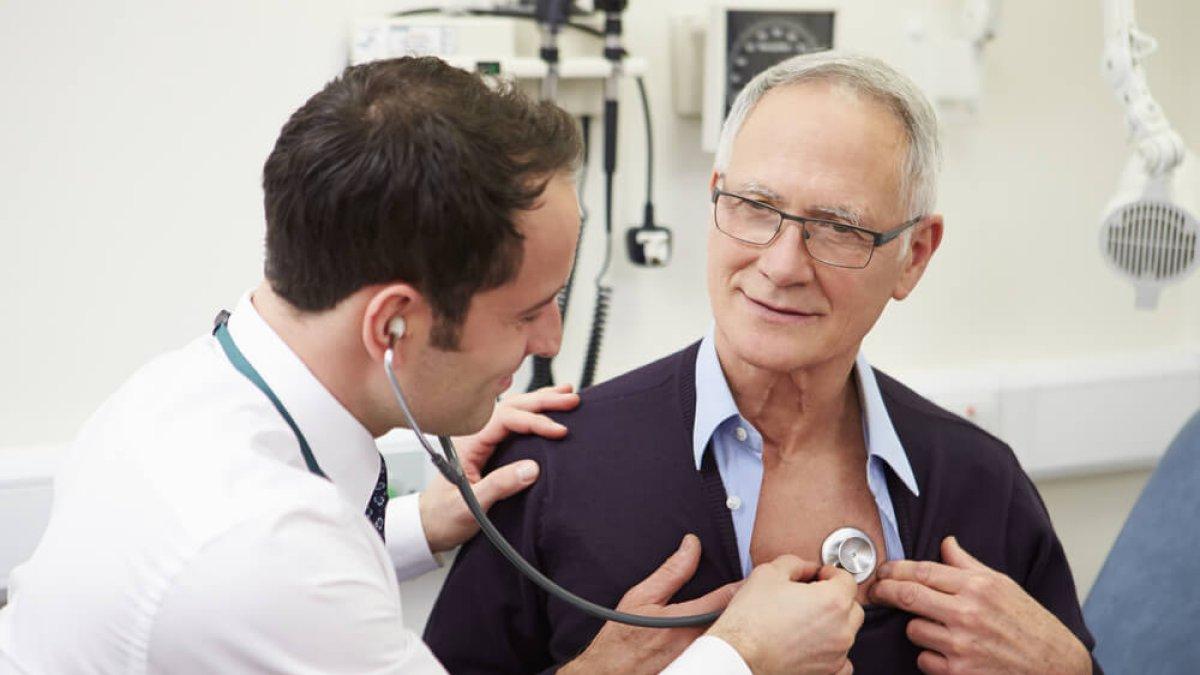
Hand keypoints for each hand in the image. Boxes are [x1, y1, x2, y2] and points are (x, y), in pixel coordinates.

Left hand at [418, 384, 578, 551]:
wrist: (428, 526)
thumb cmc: (443, 516)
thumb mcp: (469, 507)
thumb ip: (498, 486)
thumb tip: (531, 469)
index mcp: (468, 443)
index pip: (506, 419)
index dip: (535, 421)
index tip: (559, 430)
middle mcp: (474, 435)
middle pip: (511, 406)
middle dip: (543, 401)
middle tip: (571, 400)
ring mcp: (481, 439)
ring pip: (513, 409)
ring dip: (539, 400)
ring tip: (565, 394)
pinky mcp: (488, 447)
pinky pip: (512, 421)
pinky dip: (532, 411)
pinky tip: (546, 408)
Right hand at [561, 535, 740, 674]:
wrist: (610, 674)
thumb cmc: (621, 637)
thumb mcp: (641, 597)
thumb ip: (672, 571)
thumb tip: (691, 545)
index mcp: (686, 621)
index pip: (728, 598)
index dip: (744, 584)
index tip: (754, 576)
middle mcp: (698, 643)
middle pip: (732, 618)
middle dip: (739, 603)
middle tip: (744, 593)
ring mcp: (700, 660)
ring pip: (728, 636)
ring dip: (730, 622)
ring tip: (732, 612)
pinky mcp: (699, 670)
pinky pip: (718, 651)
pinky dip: (722, 641)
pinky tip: (718, 635)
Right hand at [708, 558, 861, 674]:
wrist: (740, 656)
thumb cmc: (751, 620)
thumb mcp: (768, 573)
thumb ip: (794, 563)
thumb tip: (805, 567)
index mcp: (832, 601)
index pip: (847, 579)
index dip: (830, 573)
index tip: (819, 575)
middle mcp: (841, 630)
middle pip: (852, 606)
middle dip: (836, 597)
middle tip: (813, 595)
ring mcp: (836, 654)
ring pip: (848, 632)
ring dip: (834, 623)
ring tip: (807, 619)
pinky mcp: (828, 673)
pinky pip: (843, 661)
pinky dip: (833, 651)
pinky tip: (815, 644)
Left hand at [869, 536, 1090, 674]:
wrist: (1057, 666)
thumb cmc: (1030, 624)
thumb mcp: (1003, 585)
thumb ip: (968, 564)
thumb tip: (946, 542)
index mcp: (978, 587)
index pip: (922, 571)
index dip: (894, 569)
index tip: (882, 572)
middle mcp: (968, 614)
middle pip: (907, 596)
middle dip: (884, 592)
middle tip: (875, 592)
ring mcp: (963, 645)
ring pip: (913, 630)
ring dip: (916, 629)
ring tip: (936, 629)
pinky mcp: (960, 673)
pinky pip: (924, 660)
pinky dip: (929, 657)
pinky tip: (947, 653)